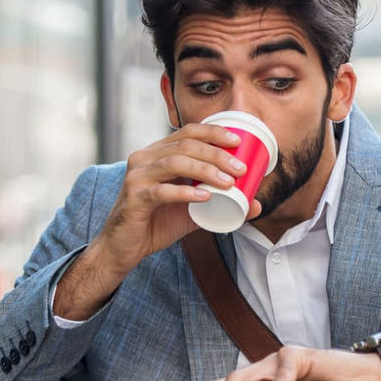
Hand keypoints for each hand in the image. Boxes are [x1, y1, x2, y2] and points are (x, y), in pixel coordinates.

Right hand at [95, 124, 263, 276]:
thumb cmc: (156, 223)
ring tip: (228, 183)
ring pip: (175, 162)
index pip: (187, 132)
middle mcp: (144, 158)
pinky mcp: (134, 198)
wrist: (124, 247)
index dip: (213, 133)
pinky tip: (205, 197)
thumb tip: (256, 204)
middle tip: (240, 169)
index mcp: (157, 153)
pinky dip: (186, 192)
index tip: (238, 143)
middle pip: (185, 144)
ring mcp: (137, 176)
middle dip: (216, 154)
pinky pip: (162, 191)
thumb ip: (220, 203)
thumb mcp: (193, 210)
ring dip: (206, 170)